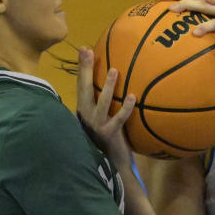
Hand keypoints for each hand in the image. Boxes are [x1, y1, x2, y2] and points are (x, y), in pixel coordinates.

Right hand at [77, 46, 135, 170]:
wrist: (112, 165)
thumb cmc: (110, 139)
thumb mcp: (105, 119)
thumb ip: (106, 103)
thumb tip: (118, 79)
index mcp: (84, 111)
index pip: (82, 85)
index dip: (83, 68)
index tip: (84, 48)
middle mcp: (86, 116)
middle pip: (84, 89)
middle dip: (85, 69)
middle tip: (86, 50)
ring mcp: (96, 126)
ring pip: (101, 102)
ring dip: (108, 86)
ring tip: (115, 70)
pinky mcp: (109, 134)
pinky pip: (118, 118)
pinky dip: (125, 108)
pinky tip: (132, 97)